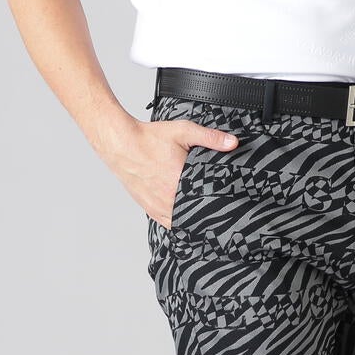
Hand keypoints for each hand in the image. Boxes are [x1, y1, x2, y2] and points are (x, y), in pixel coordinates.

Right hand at [112, 119, 239, 227]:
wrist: (122, 144)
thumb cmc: (149, 138)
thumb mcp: (183, 131)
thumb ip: (210, 137)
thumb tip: (232, 143)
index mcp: (180, 181)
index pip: (207, 201)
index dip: (220, 205)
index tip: (229, 205)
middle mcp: (168, 198)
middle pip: (195, 214)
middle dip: (208, 212)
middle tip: (220, 211)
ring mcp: (158, 206)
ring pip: (182, 223)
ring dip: (193, 220)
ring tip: (205, 215)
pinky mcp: (150, 209)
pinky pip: (168, 223)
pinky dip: (178, 222)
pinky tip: (186, 218)